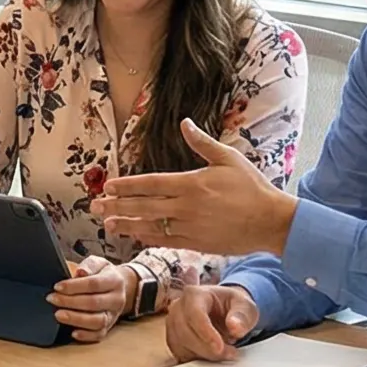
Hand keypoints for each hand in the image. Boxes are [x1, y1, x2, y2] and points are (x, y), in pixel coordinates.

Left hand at [47, 255, 138, 343]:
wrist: (120, 287)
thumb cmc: (103, 274)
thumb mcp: (99, 263)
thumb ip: (89, 265)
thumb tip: (80, 272)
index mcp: (114, 281)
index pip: (94, 284)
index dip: (74, 286)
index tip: (57, 287)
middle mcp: (116, 299)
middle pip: (93, 303)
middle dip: (70, 302)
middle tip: (52, 299)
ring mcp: (114, 315)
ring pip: (97, 321)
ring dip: (76, 319)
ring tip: (58, 315)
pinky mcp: (109, 327)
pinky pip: (99, 334)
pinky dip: (86, 335)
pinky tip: (73, 332)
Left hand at [96, 120, 297, 258]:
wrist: (271, 221)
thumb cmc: (252, 187)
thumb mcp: (228, 158)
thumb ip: (202, 143)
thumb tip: (184, 123)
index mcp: (192, 183)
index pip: (150, 184)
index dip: (127, 186)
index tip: (108, 186)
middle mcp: (186, 207)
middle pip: (144, 206)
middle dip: (117, 206)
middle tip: (95, 206)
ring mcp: (190, 227)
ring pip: (151, 226)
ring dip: (127, 224)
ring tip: (108, 223)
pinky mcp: (197, 243)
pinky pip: (166, 241)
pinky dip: (149, 238)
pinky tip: (135, 235)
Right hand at [164, 283, 260, 363]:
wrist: (224, 311)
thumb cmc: (232, 306)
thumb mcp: (245, 306)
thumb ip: (242, 316)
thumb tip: (235, 327)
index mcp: (195, 294)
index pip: (194, 313)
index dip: (206, 332)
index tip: (220, 347)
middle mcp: (178, 307)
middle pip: (186, 332)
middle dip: (208, 348)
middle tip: (230, 353)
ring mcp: (173, 324)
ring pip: (182, 346)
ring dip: (205, 355)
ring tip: (225, 353)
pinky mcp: (173, 339)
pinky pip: (180, 354)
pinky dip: (198, 359)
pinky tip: (212, 355)